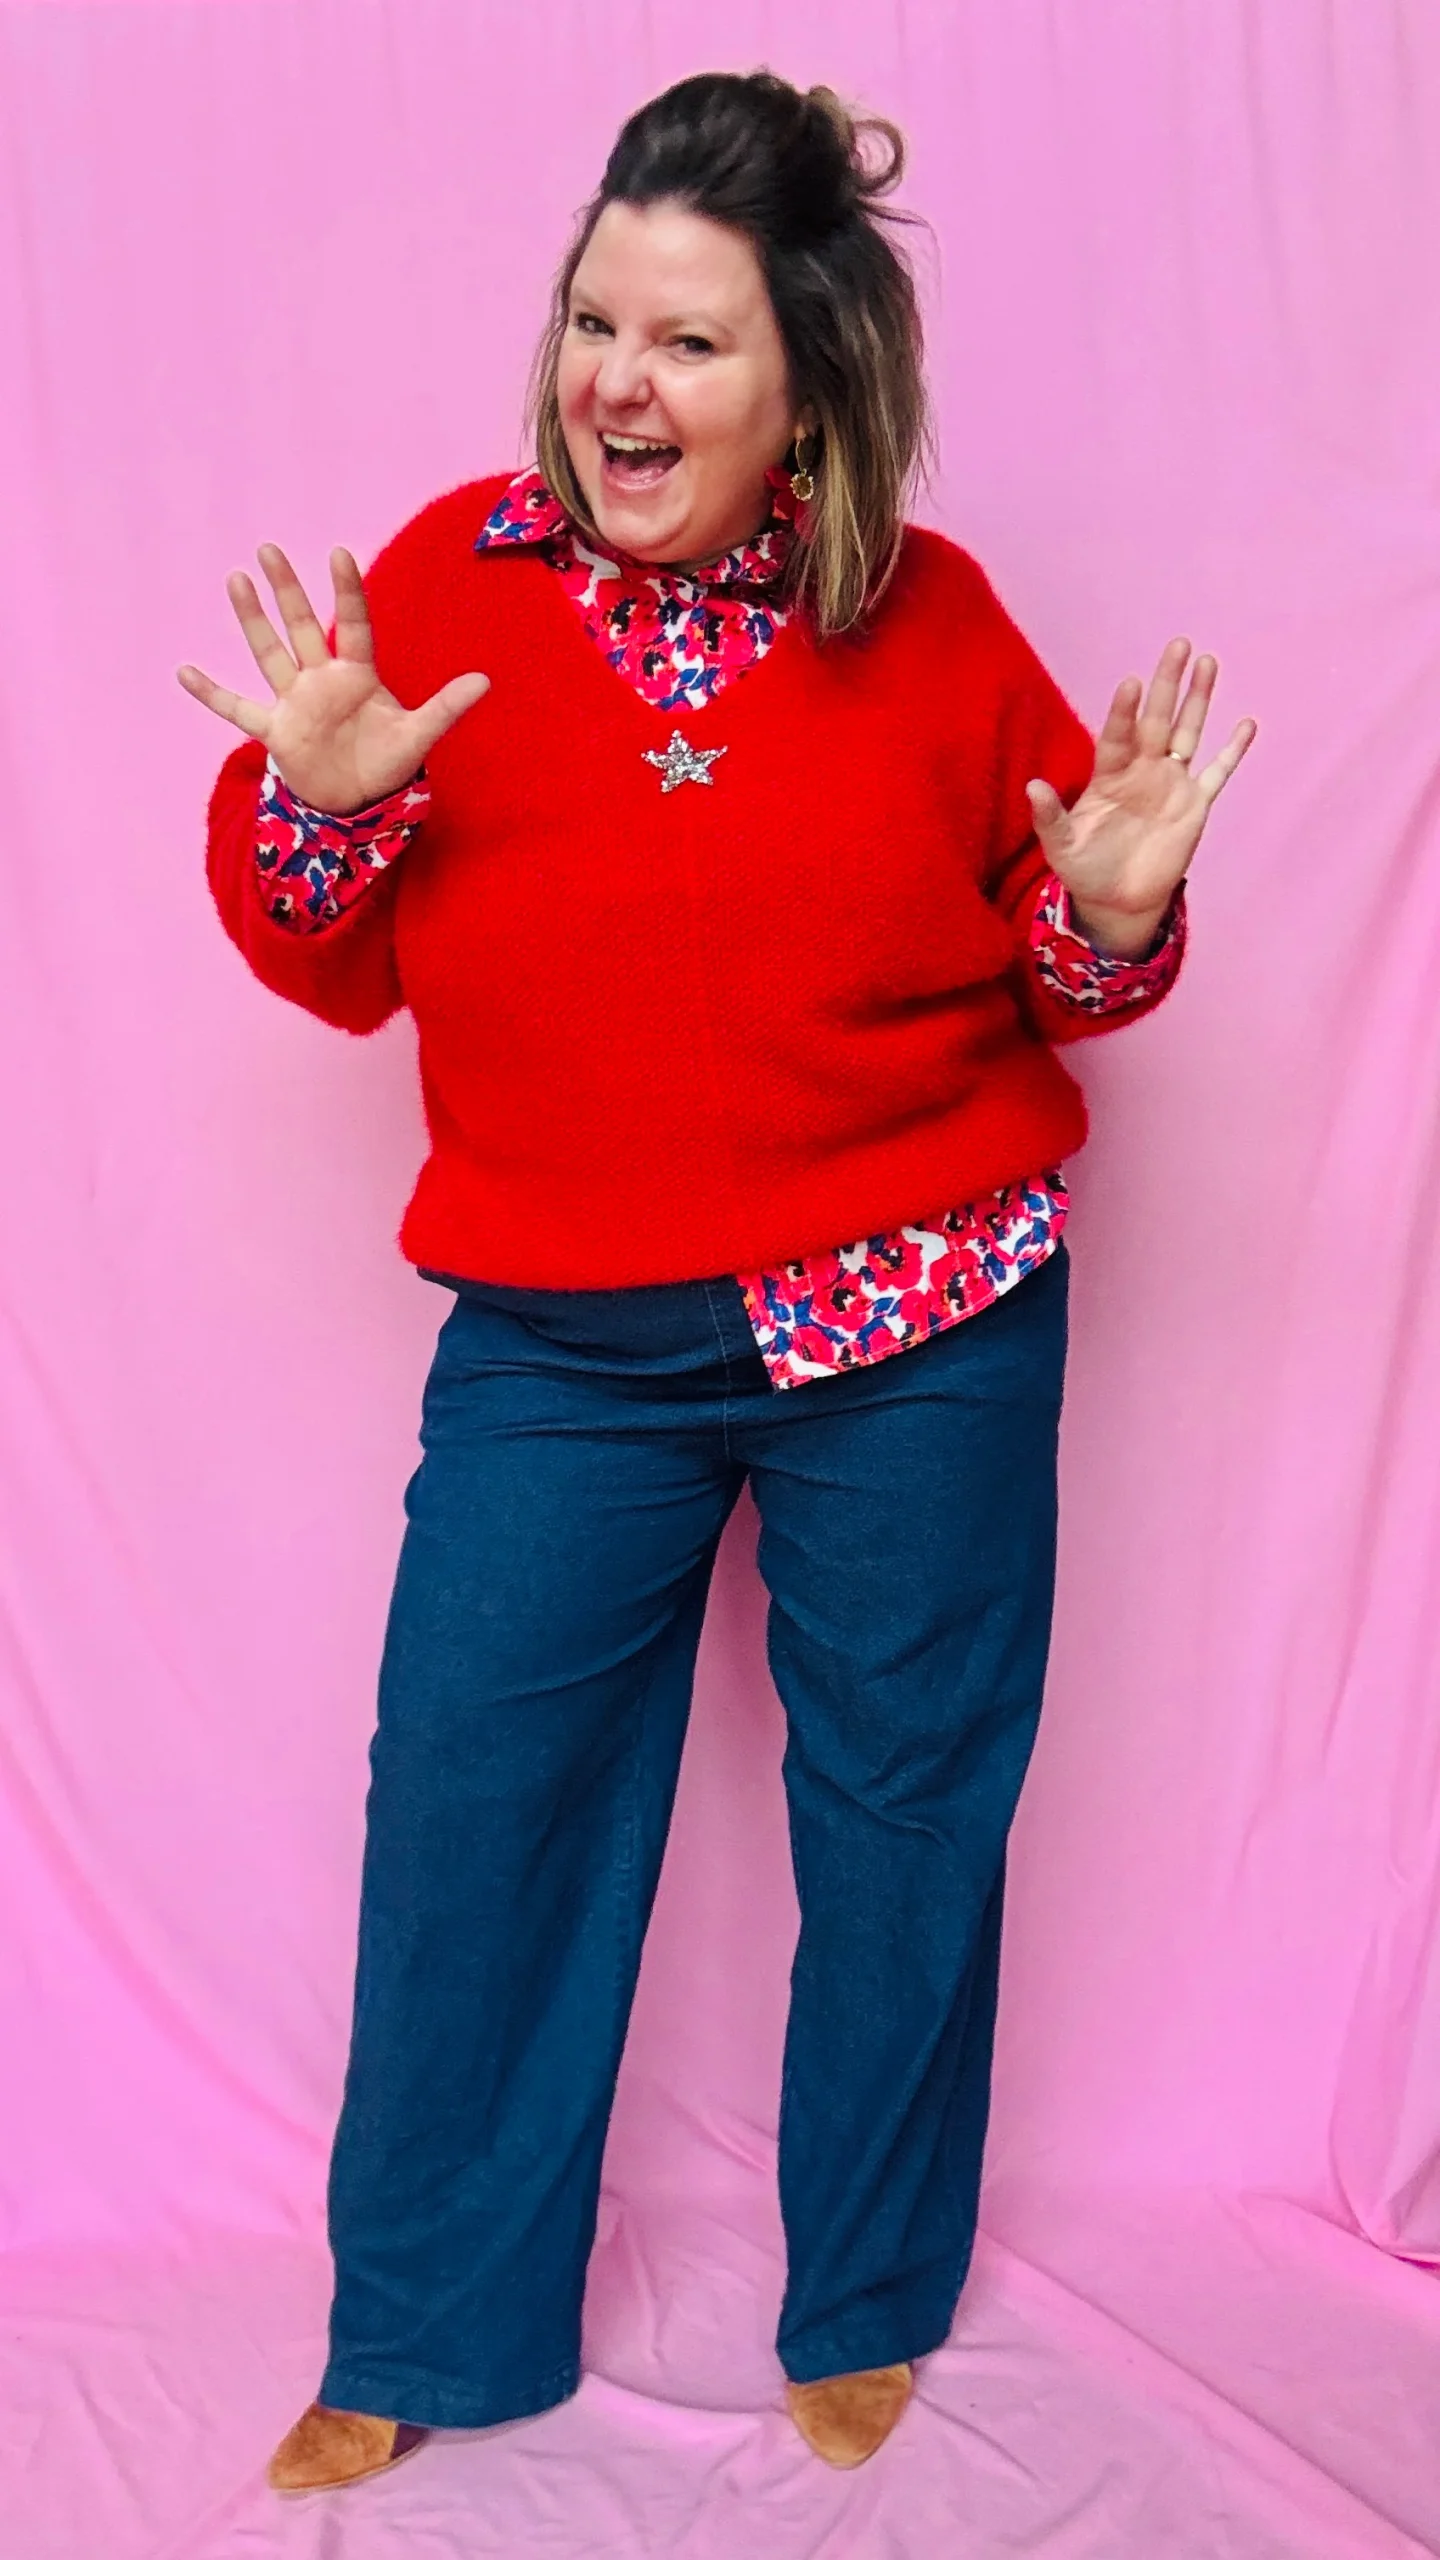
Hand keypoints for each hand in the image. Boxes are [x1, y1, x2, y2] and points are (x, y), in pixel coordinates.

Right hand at [177, 545, 488, 815]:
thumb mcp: (418, 736)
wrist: (358, 800)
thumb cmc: (387, 762)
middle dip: (286, 590)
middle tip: (269, 548)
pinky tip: (184, 671)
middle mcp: (322, 680)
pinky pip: (238, 709)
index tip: (338, 552)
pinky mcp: (276, 730)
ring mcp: (295, 702)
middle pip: (302, 626)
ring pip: (270, 653)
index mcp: (358, 674)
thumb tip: (485, 680)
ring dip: (253, 620)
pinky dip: (212, 694)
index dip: (346, 590)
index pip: (352, 623)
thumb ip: (446, 707)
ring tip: (236, 579)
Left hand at [1026, 639, 1256, 957]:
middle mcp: (1142, 770)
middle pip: (1157, 719)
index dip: (1124, 712)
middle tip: (1178, 645)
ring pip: (1187, 733)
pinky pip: (1217, 772)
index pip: (1118, 735)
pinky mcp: (1195, 805)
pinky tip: (1247, 724)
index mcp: (1109, 775)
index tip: (1131, 683)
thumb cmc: (1085, 869)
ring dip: (1199, 700)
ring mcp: (1170, 783)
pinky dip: (1232, 750)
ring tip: (1208, 662)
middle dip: (1167, 684)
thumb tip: (1031, 786)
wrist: (1117, 901)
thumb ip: (1049, 817)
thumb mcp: (1061, 846)